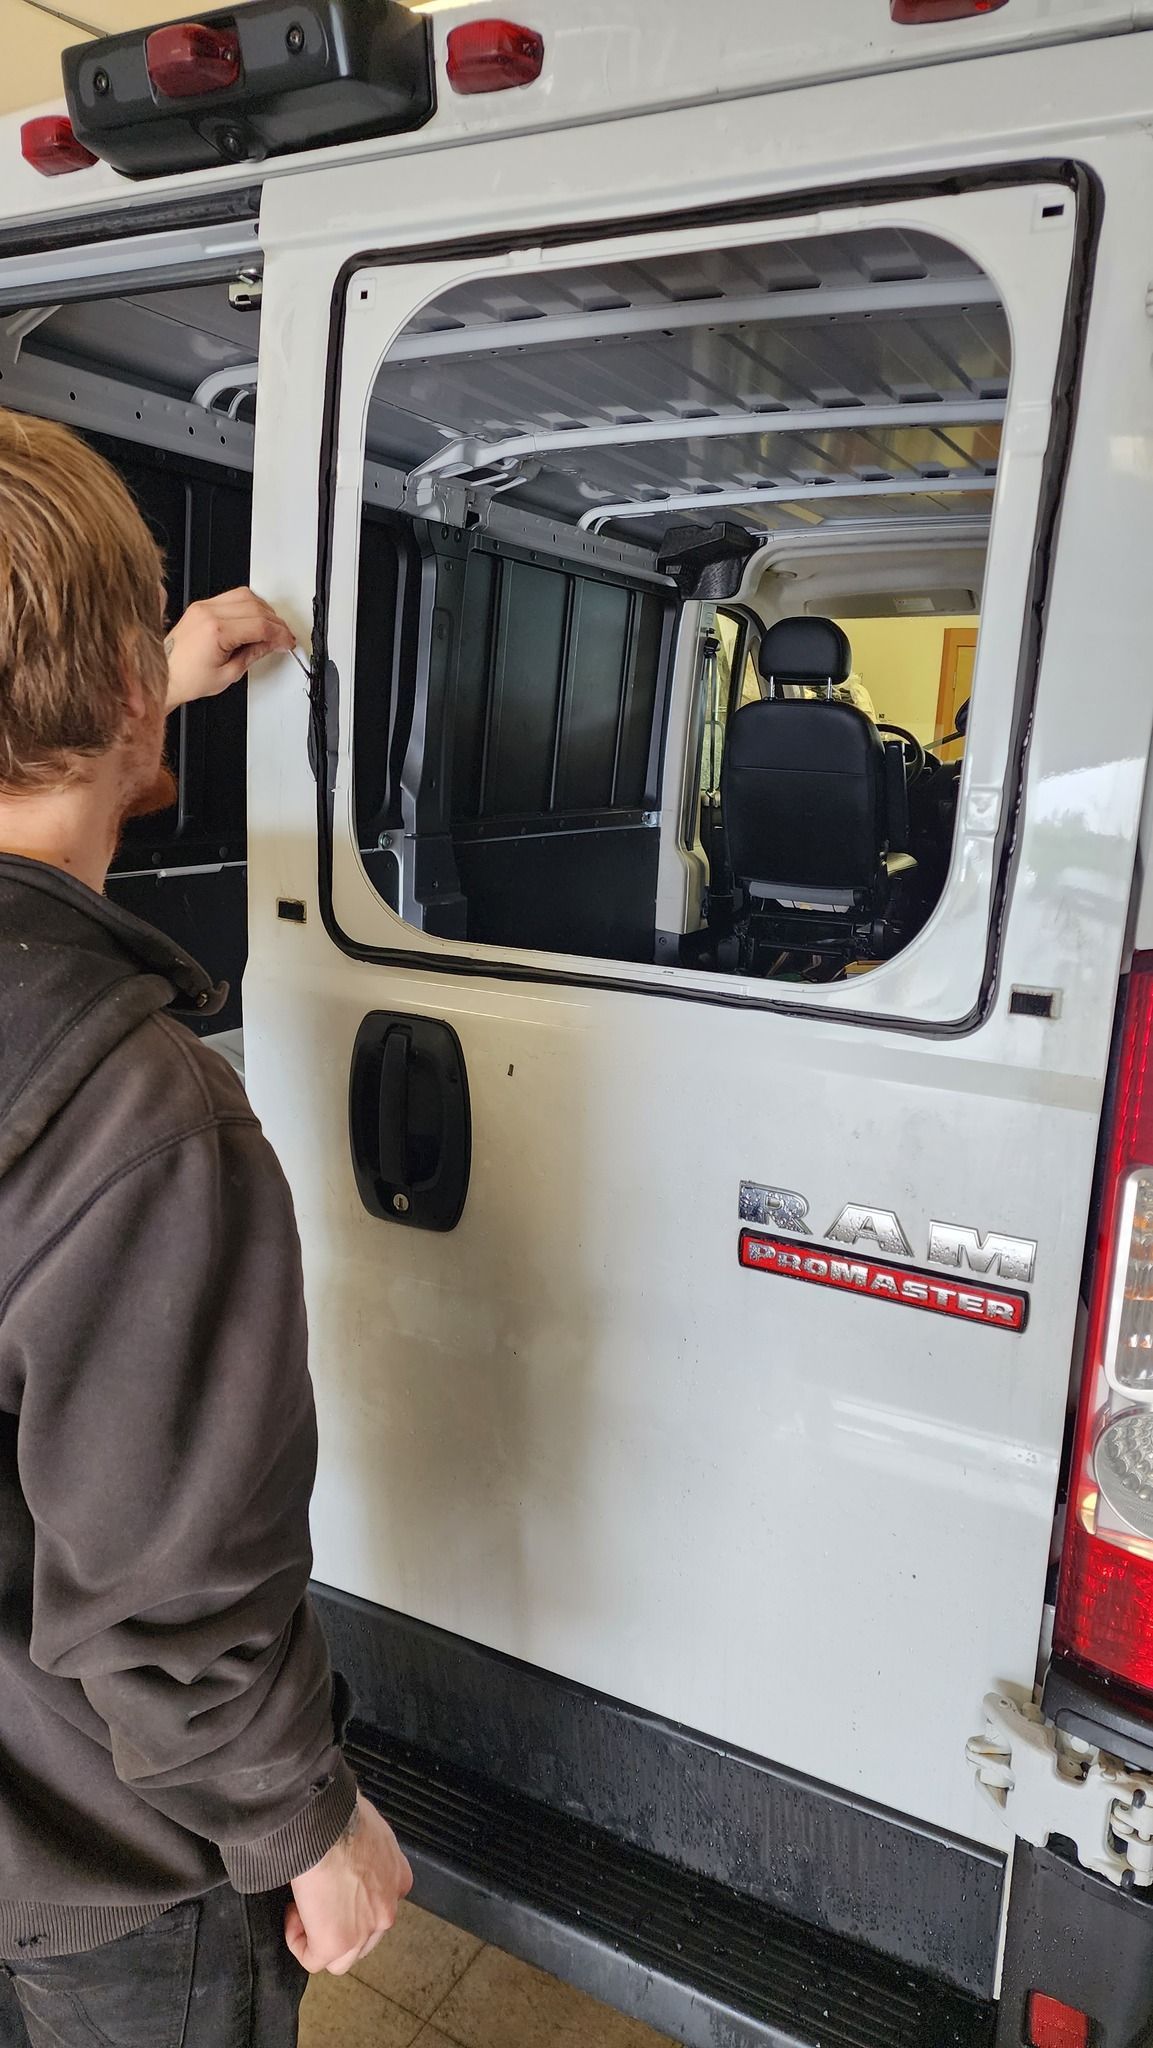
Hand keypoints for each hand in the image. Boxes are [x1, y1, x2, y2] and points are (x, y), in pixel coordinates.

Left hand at [164, 588, 296, 709]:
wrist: (163, 675)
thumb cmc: (187, 679)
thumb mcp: (229, 674)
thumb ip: (254, 654)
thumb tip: (272, 644)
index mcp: (216, 630)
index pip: (259, 624)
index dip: (279, 634)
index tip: (287, 642)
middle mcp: (208, 613)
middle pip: (255, 607)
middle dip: (275, 622)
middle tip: (282, 637)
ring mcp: (203, 606)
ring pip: (245, 595)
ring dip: (263, 610)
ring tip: (270, 628)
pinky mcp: (201, 606)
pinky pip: (231, 596)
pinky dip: (248, 605)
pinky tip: (254, 618)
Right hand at [285, 1794, 412, 1974]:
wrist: (325, 1826)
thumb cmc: (340, 1814)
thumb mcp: (366, 1821)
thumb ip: (364, 1840)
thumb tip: (344, 1830)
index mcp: (397, 1877)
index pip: (381, 1904)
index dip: (355, 1899)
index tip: (334, 1885)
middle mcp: (387, 1909)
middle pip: (363, 1935)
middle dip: (339, 1922)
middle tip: (316, 1898)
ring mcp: (364, 1931)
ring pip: (342, 1958)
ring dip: (319, 1939)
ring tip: (302, 1910)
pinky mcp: (335, 1944)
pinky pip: (313, 1959)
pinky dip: (298, 1942)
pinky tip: (291, 1916)